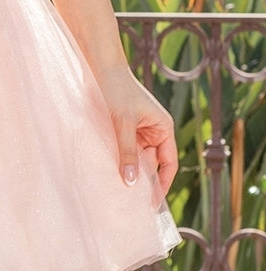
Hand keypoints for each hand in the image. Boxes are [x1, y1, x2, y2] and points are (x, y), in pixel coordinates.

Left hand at [95, 61, 177, 195]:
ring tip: (120, 191)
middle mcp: (155, 130)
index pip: (169, 164)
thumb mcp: (123, 123)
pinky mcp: (125, 127)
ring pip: (138, 157)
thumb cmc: (117, 90)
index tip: (152, 203)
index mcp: (163, 128)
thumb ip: (128, 152)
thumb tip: (131, 182)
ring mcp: (140, 129)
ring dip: (130, 170)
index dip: (162, 184)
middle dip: (144, 181)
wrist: (101, 67)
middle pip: (153, 163)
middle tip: (132, 203)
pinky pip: (127, 149)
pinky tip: (111, 171)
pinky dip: (121, 159)